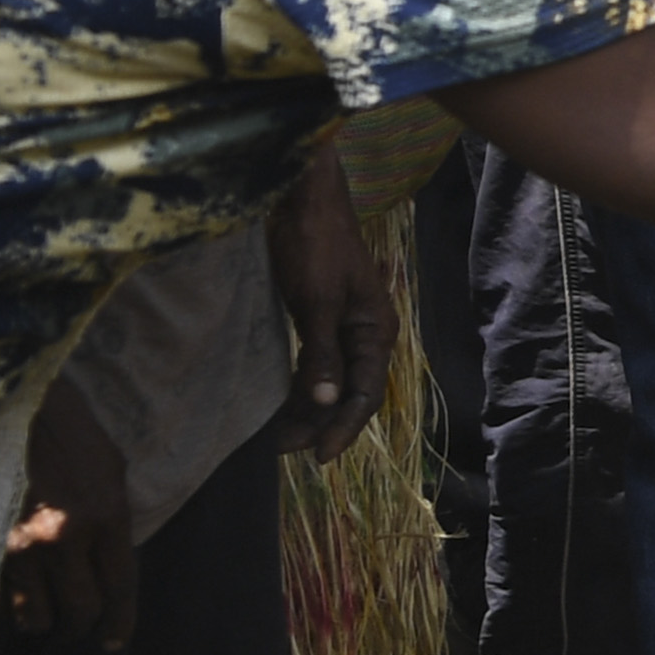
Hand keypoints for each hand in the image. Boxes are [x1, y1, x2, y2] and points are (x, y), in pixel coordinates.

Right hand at [5, 379, 129, 646]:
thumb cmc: (72, 435)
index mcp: (105, 517)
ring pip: (33, 614)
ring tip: (46, 624)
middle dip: (80, 629)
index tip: (114, 643)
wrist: (18, 408)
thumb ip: (115, 522)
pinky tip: (16, 603)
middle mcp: (63, 536)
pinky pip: (0, 592)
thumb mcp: (112, 474)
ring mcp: (19, 541)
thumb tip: (111, 562)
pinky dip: (10, 605)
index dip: (120, 625)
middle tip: (78, 631)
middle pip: (79, 611)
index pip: (119, 590)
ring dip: (42, 624)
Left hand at [260, 142, 392, 461]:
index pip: (364, 394)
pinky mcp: (319, 315)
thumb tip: (324, 401)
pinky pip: (315, 362)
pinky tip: (281, 399)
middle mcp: (365, 333)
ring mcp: (343, 325)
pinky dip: (300, 384)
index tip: (317, 457)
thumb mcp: (316, 302)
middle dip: (319, 423)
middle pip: (348, 392)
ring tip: (278, 435)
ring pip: (330, 379)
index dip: (341, 427)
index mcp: (376, 332)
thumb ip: (320, 353)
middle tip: (283, 450)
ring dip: (307, 407)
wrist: (303, 197)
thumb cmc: (314, 245)